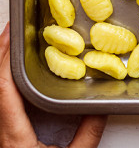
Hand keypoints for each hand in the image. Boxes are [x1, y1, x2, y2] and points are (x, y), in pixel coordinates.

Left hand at [0, 22, 107, 147]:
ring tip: (11, 47)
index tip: (13, 33)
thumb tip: (100, 108)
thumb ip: (87, 134)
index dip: (3, 55)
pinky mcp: (2, 140)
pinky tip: (12, 79)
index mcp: (12, 135)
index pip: (2, 86)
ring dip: (0, 69)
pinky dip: (2, 86)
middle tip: (11, 31)